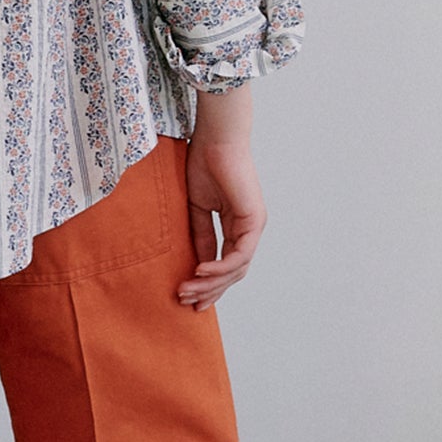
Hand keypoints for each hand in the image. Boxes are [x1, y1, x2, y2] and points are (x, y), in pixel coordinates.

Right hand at [179, 86, 264, 310]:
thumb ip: (200, 237)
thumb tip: (198, 265)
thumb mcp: (196, 210)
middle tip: (187, 302)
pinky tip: (199, 272)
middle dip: (209, 291)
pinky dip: (220, 267)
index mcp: (237, 225)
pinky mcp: (253, 220)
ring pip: (237, 269)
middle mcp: (249, 229)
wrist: (214, 140)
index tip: (187, 296)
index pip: (226, 264)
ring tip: (186, 290)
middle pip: (233, 273)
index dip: (208, 284)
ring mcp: (254, 226)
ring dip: (211, 284)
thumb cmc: (204, 165)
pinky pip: (239, 255)